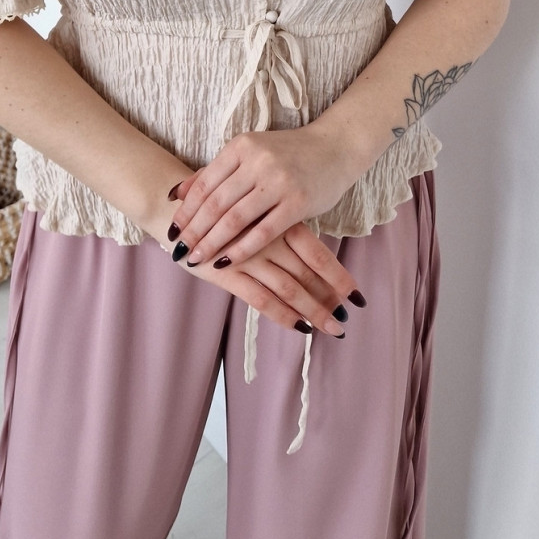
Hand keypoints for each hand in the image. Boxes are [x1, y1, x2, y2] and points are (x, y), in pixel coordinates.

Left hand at [166, 120, 359, 268]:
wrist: (334, 146)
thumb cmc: (288, 153)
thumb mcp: (250, 153)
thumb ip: (215, 172)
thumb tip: (177, 193)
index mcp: (241, 147)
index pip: (205, 183)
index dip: (186, 209)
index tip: (172, 229)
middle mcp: (257, 161)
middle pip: (215, 203)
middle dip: (194, 230)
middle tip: (178, 250)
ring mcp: (278, 181)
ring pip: (235, 219)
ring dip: (212, 243)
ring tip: (196, 258)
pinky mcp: (298, 202)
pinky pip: (263, 232)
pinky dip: (242, 249)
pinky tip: (226, 262)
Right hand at [185, 221, 360, 336]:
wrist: (180, 208)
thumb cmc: (224, 209)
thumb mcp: (258, 211)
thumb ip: (282, 228)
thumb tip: (313, 258)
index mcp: (280, 220)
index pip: (317, 253)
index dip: (338, 276)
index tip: (357, 296)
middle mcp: (268, 238)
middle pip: (308, 275)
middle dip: (330, 299)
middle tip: (347, 319)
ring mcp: (248, 256)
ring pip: (290, 289)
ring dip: (314, 312)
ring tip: (333, 329)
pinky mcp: (227, 273)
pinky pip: (261, 299)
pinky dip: (283, 315)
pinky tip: (300, 327)